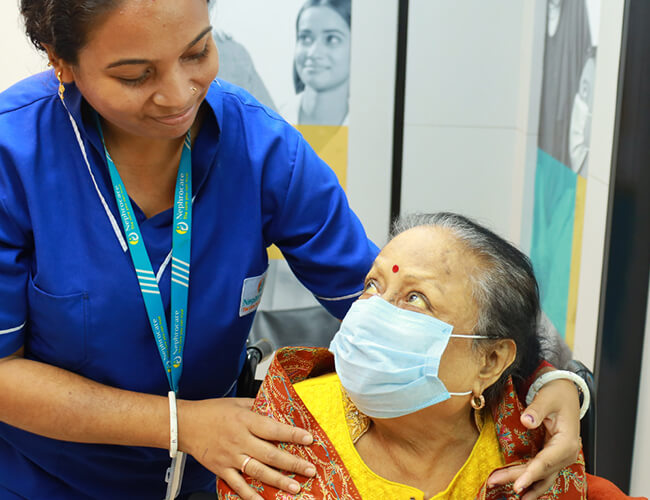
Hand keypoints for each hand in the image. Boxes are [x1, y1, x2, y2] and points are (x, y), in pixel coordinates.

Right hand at [178, 397, 315, 499]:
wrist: (184, 424)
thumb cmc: (211, 411)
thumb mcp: (238, 403)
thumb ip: (257, 407)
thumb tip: (277, 409)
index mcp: (245, 421)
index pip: (274, 429)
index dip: (292, 435)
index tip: (309, 439)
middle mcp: (240, 440)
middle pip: (270, 454)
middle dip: (293, 463)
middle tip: (310, 470)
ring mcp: (231, 457)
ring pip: (258, 471)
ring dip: (278, 481)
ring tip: (295, 487)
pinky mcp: (221, 469)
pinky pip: (237, 485)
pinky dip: (250, 495)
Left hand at [487, 378, 580, 498]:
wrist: (566, 391)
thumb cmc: (557, 393)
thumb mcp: (547, 397)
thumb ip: (536, 409)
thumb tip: (526, 421)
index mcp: (567, 442)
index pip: (546, 462)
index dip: (530, 474)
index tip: (517, 486)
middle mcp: (566, 453)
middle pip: (540, 472)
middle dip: (518, 479)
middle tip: (493, 481)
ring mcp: (560, 456)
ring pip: (542, 476)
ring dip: (525, 486)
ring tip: (505, 492)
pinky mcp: (553, 455)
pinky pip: (542, 472)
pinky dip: (531, 481)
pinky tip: (521, 490)